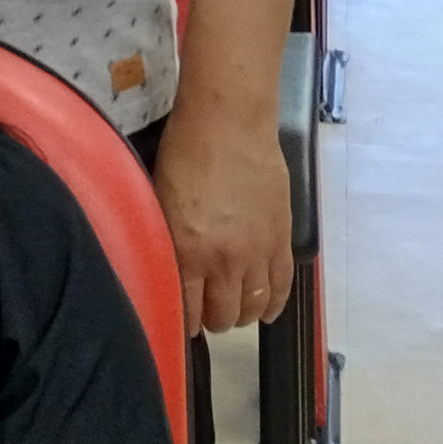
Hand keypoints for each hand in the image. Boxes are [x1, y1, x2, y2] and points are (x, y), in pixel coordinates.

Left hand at [153, 106, 296, 336]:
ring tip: (234, 308)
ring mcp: (257, 253)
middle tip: (207, 311)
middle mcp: (224, 261)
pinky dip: (273, 304)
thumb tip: (170, 270)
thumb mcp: (160, 200)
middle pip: (223, 316)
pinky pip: (281, 287)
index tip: (182, 322)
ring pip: (252, 308)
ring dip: (242, 314)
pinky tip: (265, 309)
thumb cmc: (185, 151)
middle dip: (212, 320)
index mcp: (187, 251)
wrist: (229, 121)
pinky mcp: (281, 239)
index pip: (187, 310)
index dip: (185, 322)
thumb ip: (167, 242)